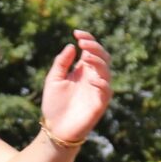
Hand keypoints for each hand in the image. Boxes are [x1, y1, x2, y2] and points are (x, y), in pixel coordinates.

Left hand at [38, 30, 112, 147]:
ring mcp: (97, 90)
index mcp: (83, 70)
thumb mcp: (53, 79)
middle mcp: (93, 78)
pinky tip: (91, 79)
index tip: (76, 33)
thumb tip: (71, 46)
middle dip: (95, 47)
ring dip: (98, 61)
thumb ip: (62, 63)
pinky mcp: (100, 103)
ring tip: (86, 57)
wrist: (55, 128)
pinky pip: (106, 90)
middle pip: (103, 57)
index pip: (91, 50)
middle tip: (83, 42)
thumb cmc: (54, 104)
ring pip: (106, 71)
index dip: (88, 39)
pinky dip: (101, 83)